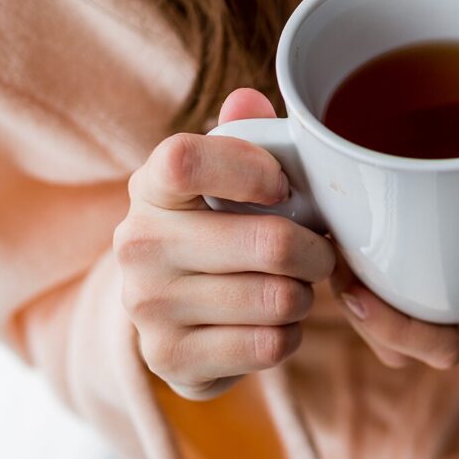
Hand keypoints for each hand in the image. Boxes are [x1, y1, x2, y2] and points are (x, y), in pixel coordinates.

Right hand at [114, 88, 335, 399]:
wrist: (172, 316)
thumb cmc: (214, 229)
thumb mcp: (223, 179)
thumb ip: (242, 135)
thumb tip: (249, 99)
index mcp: (150, 188)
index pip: (185, 160)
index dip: (250, 169)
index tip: (283, 187)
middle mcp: (138, 245)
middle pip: (269, 242)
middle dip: (316, 250)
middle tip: (321, 252)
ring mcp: (148, 307)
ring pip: (278, 299)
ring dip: (304, 296)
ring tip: (293, 287)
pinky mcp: (171, 360)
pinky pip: (269, 346)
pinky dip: (289, 336)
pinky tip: (274, 324)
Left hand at [330, 195, 458, 368]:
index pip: (443, 346)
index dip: (397, 333)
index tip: (357, 294)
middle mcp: (455, 305)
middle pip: (397, 345)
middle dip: (360, 318)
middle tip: (335, 266)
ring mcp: (426, 284)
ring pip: (375, 317)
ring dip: (347, 292)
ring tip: (330, 246)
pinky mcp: (399, 256)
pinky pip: (367, 278)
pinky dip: (345, 262)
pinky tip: (330, 225)